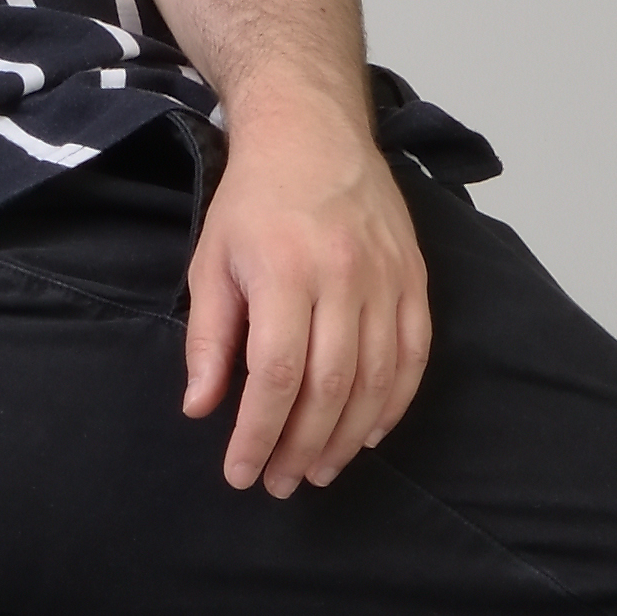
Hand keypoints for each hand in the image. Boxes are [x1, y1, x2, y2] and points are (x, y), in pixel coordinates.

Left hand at [183, 88, 431, 495]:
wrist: (313, 131)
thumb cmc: (254, 199)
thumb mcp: (211, 262)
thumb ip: (209, 339)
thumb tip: (202, 408)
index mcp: (285, 272)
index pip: (277, 376)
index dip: (260, 434)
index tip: (243, 473)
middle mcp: (343, 276)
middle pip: (330, 388)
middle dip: (301, 447)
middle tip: (280, 483)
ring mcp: (387, 277)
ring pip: (376, 380)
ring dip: (348, 437)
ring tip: (318, 469)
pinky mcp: (414, 277)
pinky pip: (414, 354)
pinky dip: (395, 402)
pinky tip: (370, 433)